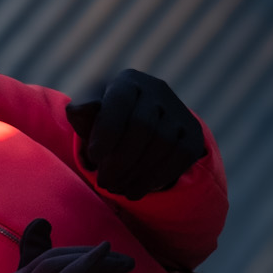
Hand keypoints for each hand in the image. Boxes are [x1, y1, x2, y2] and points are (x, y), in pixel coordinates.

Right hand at [0, 220, 132, 272]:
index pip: (41, 261)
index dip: (75, 255)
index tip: (105, 256)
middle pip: (52, 260)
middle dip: (89, 255)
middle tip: (123, 261)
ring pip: (59, 265)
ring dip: (96, 260)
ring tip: (125, 264)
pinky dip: (88, 265)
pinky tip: (108, 258)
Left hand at [65, 69, 205, 199]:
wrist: (136, 126)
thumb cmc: (103, 120)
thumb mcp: (87, 114)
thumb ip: (81, 112)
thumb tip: (80, 109)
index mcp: (128, 81)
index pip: (120, 102)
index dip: (107, 131)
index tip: (94, 157)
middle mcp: (157, 90)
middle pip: (143, 126)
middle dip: (120, 160)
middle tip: (104, 182)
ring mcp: (178, 111)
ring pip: (163, 144)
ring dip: (137, 173)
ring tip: (117, 189)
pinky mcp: (192, 133)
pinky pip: (179, 157)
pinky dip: (156, 178)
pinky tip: (136, 191)